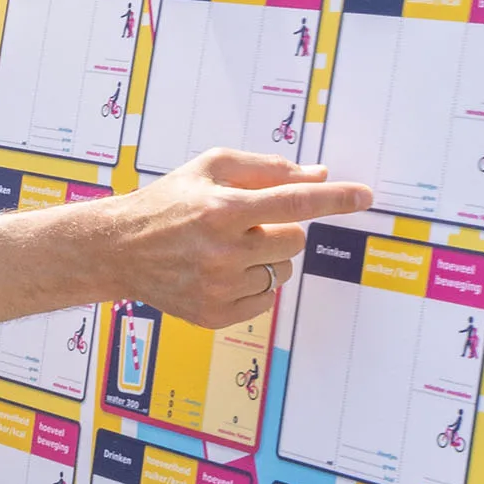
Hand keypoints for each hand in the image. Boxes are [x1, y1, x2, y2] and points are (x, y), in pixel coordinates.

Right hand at [90, 148, 373, 328]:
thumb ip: (266, 169)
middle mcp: (223, 251)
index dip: (335, 199)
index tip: (364, 195)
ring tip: (228, 250)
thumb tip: (317, 175)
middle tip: (248, 224)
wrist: (119, 249)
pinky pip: (266, 300)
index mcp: (223, 209)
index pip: (295, 203)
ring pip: (282, 273)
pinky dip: (255, 285)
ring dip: (267, 259)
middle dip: (281, 229)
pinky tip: (223, 273)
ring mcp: (219, 287)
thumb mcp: (210, 169)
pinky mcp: (215, 315)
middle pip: (294, 241)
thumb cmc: (168, 202)